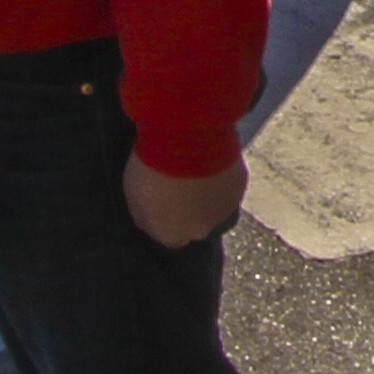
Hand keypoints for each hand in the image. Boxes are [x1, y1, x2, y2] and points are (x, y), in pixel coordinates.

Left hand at [124, 150, 247, 247]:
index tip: (163, 201)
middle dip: (189, 209)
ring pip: (214, 207)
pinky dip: (222, 178)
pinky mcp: (240, 188)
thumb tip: (151, 222)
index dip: (167, 219)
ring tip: (197, 170)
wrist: (187, 136)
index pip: (170, 237)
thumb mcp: (133, 194)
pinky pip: (229, 187)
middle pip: (195, 225)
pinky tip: (212, 160)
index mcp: (172, 235)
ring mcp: (223, 210)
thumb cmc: (153, 166)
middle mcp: (200, 230)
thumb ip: (144, 216)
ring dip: (207, 195)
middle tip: (181, 184)